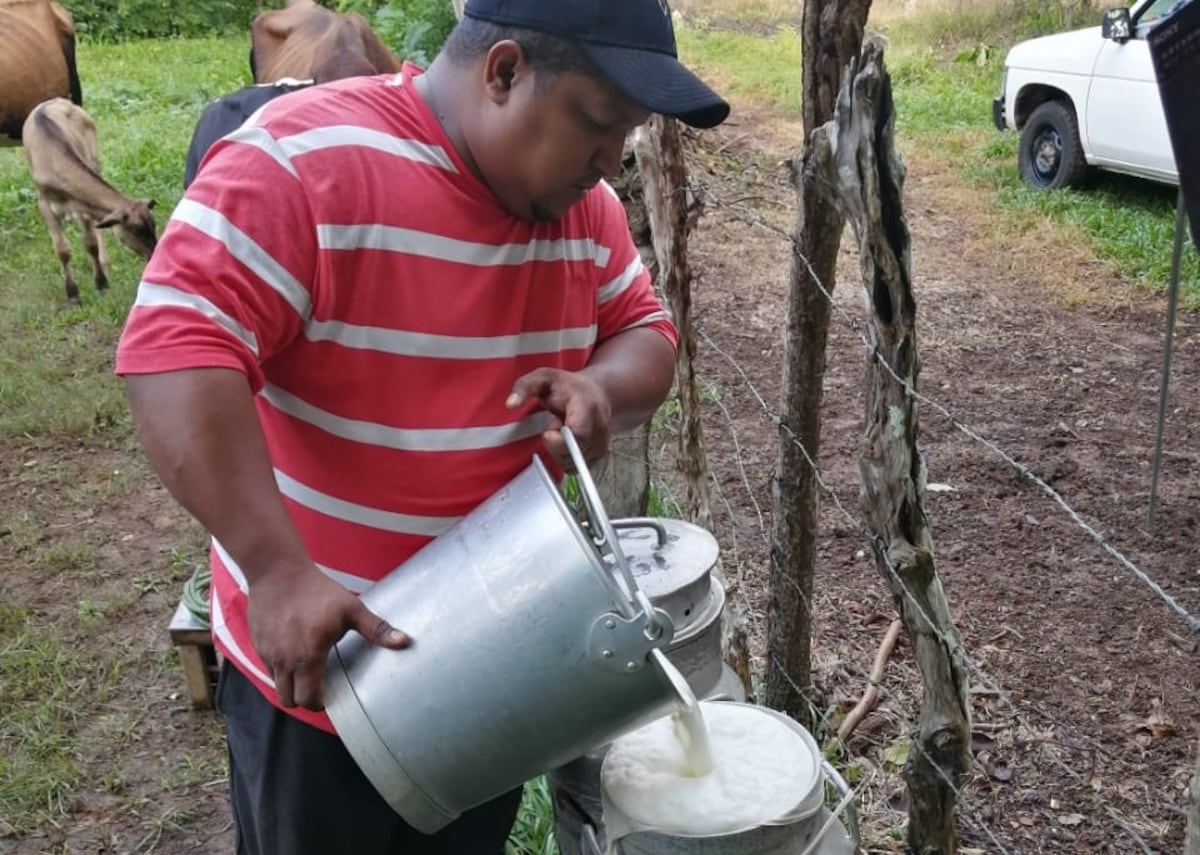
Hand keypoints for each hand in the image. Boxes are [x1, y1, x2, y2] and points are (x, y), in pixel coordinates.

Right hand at [246, 564, 410, 709]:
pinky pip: (268, 668)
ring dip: (291, 684)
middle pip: (290, 700)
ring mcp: (267, 653)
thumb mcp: (350, 608)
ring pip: (277, 685)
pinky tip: (293, 651)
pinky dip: (279, 668)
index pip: (308, 699)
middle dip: (304, 698)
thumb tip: (404, 641)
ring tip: (307, 669)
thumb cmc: (317, 590)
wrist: (278, 571)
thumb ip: (376, 629)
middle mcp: (283, 660)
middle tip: (318, 687)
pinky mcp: (257, 645)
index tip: (329, 695)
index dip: (320, 702)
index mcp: (307, 655)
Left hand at [507, 367, 612, 468]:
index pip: (579, 434)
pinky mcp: (599, 454)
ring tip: (561, 432)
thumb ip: (525, 387)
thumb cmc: (567, 385)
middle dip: (556, 446)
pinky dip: (566, 458)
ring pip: (574, 463)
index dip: (560, 441)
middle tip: (553, 428)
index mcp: (588, 406)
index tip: (548, 432)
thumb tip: (510, 404)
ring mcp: (601, 442)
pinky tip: (566, 442)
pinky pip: (577, 466)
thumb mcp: (543, 377)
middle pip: (575, 453)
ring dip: (560, 452)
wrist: (594, 391)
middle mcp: (600, 426)